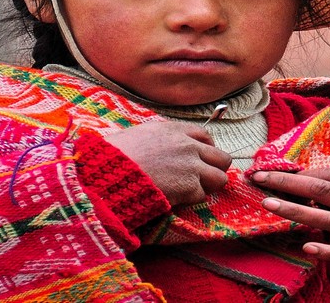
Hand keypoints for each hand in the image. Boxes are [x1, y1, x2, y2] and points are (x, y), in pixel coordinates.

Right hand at [105, 121, 230, 205]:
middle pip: (222, 158)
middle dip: (214, 169)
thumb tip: (160, 149)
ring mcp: (192, 166)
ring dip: (208, 186)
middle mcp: (188, 145)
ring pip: (220, 178)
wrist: (108, 172)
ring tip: (191, 191)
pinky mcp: (189, 187)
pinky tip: (176, 199)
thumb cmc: (113, 155)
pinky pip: (202, 195)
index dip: (206, 150)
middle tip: (200, 179)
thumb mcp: (137, 135)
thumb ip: (158, 140)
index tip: (200, 159)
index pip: (205, 136)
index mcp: (174, 129)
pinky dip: (191, 200)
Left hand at [251, 168, 329, 269]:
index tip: (277, 170)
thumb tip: (307, 178)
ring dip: (294, 210)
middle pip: (321, 190)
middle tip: (261, 178)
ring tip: (269, 203)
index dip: (301, 171)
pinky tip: (306, 246)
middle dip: (287, 183)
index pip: (329, 174)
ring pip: (324, 217)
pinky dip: (324, 249)